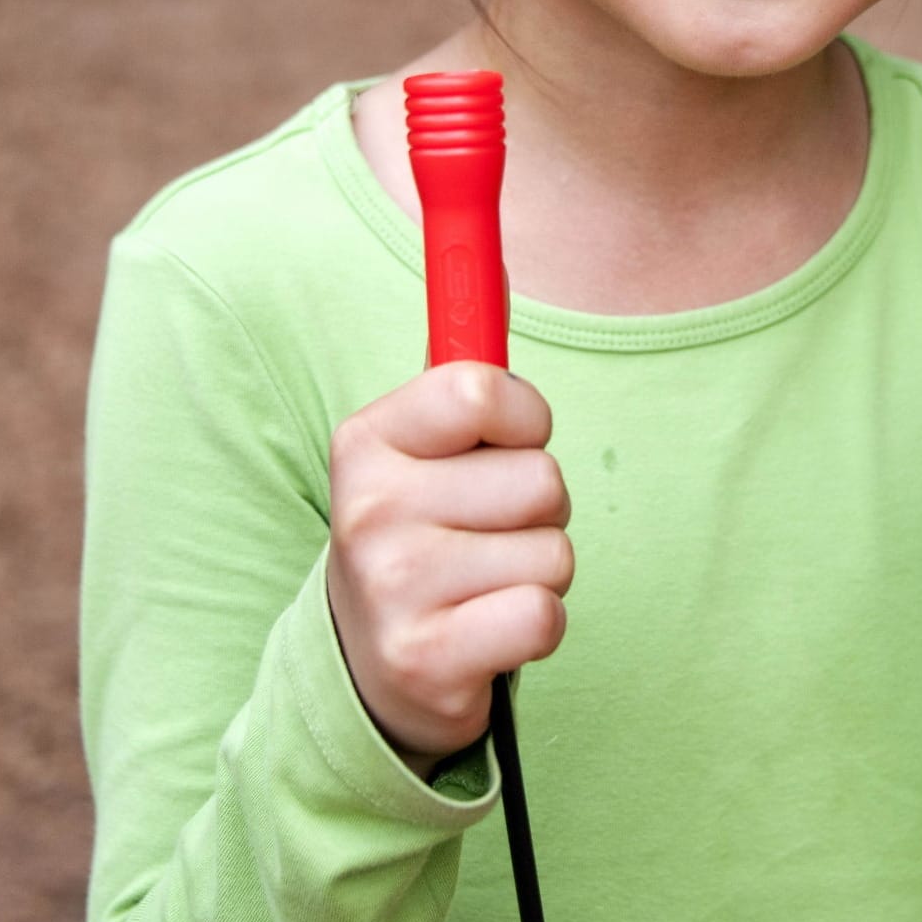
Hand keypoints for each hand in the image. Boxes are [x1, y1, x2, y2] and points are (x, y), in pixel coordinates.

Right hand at [326, 363, 573, 769]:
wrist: (367, 666)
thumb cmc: (423, 533)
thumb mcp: (423, 446)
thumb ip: (464, 365)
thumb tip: (491, 255)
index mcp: (368, 441)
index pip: (482, 390)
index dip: (523, 418)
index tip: (504, 444)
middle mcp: (371, 509)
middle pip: (541, 479)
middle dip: (538, 511)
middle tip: (486, 534)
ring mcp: (394, 588)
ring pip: (554, 552)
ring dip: (537, 572)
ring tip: (482, 584)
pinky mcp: (427, 660)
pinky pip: (544, 616)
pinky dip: (534, 628)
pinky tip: (486, 631)